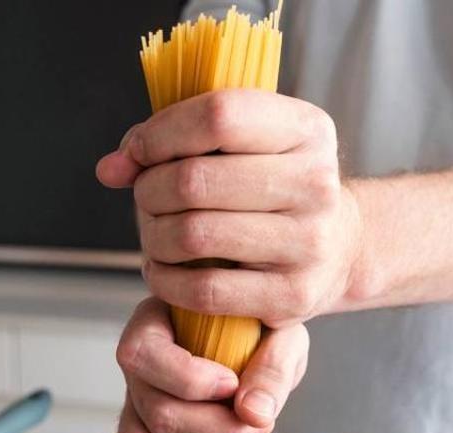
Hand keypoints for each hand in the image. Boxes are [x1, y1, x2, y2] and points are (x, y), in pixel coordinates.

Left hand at [96, 90, 360, 327]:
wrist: (340, 247)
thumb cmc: (273, 187)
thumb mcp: (244, 145)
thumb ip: (174, 141)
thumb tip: (112, 168)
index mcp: (307, 130)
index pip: (218, 116)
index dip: (161, 133)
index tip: (140, 151)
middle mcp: (317, 184)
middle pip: (195, 180)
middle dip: (149, 190)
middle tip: (147, 199)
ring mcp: (308, 243)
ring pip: (193, 235)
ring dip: (153, 236)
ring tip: (155, 234)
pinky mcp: (293, 296)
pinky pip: (204, 290)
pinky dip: (166, 280)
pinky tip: (164, 270)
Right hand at [97, 297, 309, 432]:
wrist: (262, 350)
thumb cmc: (264, 333)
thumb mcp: (282, 335)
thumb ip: (273, 367)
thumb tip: (253, 412)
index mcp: (159, 320)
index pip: (146, 352)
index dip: (187, 379)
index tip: (233, 385)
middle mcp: (140, 361)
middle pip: (152, 409)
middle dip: (209, 432)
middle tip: (254, 429)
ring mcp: (135, 398)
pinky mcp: (138, 430)